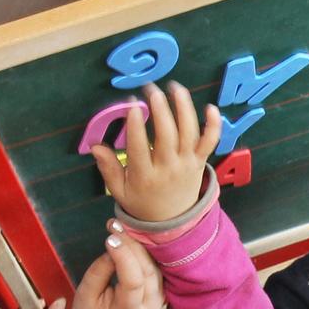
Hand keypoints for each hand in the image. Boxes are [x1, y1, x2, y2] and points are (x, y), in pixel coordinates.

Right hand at [64, 221, 164, 308]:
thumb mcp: (85, 295)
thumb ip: (100, 271)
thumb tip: (115, 246)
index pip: (133, 281)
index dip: (124, 256)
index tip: (110, 237)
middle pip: (148, 271)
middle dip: (132, 245)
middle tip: (115, 225)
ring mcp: (159, 303)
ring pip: (155, 268)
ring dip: (140, 246)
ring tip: (121, 228)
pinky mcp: (160, 294)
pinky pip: (157, 269)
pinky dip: (145, 253)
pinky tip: (133, 238)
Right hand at [92, 82, 222, 223]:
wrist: (173, 221)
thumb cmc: (142, 201)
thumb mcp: (119, 191)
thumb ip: (108, 168)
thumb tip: (95, 146)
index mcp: (145, 175)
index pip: (139, 146)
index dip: (135, 123)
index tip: (131, 102)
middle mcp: (168, 168)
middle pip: (167, 135)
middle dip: (160, 109)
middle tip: (150, 89)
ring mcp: (187, 164)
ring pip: (188, 133)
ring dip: (183, 108)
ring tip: (174, 87)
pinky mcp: (200, 162)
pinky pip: (209, 142)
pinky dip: (213, 125)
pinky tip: (210, 106)